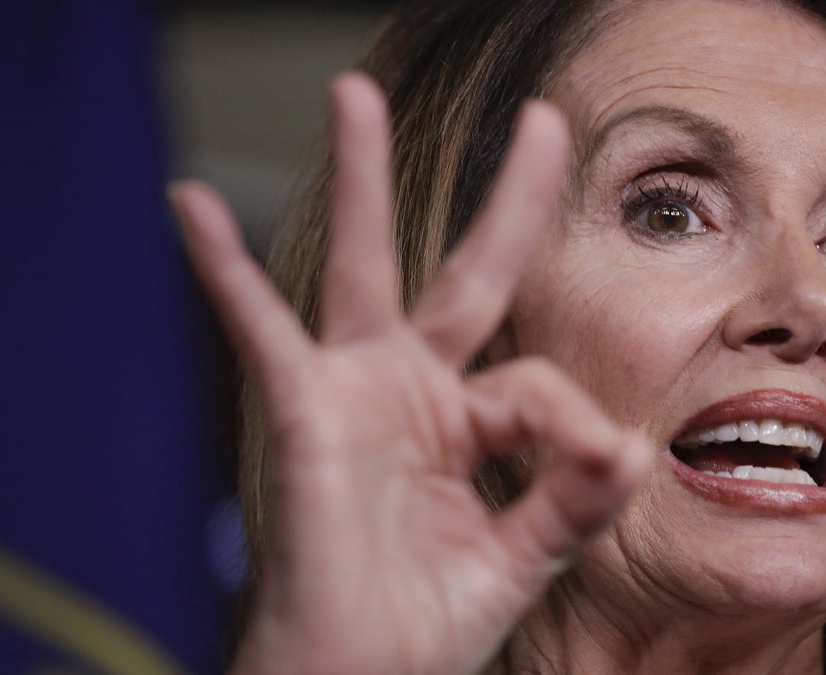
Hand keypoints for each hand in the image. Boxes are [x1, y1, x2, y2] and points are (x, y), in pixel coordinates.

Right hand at [171, 73, 649, 674]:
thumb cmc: (422, 625)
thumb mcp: (519, 557)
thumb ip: (574, 501)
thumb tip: (635, 446)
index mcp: (469, 422)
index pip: (538, 385)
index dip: (574, 425)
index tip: (601, 466)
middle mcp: (414, 390)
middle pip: (469, 271)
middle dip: (509, 198)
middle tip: (547, 120)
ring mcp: (356, 391)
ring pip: (365, 265)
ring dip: (358, 179)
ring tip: (351, 93)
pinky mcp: (303, 410)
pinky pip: (261, 328)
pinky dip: (224, 270)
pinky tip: (191, 206)